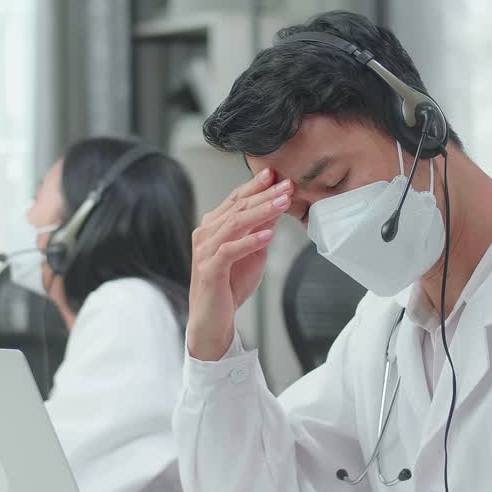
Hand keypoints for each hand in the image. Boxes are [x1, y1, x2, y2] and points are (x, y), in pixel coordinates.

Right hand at [186, 169, 293, 360]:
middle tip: (286, 185)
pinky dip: (250, 241)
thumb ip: (261, 228)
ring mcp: (205, 250)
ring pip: (234, 224)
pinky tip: (268, 235)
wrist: (213, 318)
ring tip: (283, 203)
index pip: (236, 199)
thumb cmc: (230, 284)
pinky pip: (230, 251)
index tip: (276, 174)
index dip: (255, 185)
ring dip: (261, 212)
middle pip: (237, 207)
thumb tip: (278, 205)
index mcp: (214, 226)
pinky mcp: (209, 269)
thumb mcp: (253, 251)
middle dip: (264, 194)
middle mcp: (206, 233)